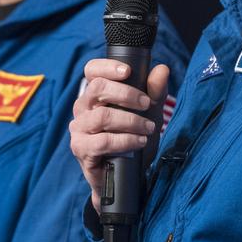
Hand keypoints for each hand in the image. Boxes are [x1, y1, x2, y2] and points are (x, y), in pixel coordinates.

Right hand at [70, 58, 169, 211]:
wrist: (126, 175)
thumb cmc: (133, 137)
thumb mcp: (149, 112)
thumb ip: (155, 91)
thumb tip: (162, 69)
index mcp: (95, 94)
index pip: (92, 70)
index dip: (107, 67)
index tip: (128, 71)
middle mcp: (82, 108)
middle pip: (97, 88)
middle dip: (127, 94)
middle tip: (147, 104)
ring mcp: (79, 129)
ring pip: (103, 116)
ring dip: (131, 121)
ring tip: (148, 128)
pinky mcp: (81, 149)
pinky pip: (103, 141)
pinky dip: (125, 140)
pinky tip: (139, 141)